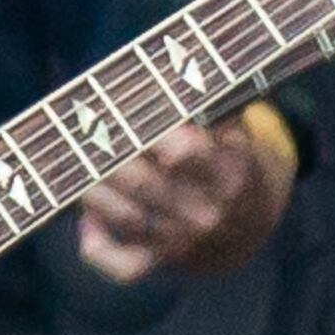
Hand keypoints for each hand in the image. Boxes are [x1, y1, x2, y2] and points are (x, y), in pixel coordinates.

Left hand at [78, 102, 298, 285]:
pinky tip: (87, 220)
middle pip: (141, 182)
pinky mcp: (163, 262)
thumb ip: (207, 102)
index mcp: (228, 172)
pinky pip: (123, 266)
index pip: (184, 152)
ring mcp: (183, 241)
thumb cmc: (235, 158)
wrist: (255, 224)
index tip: (126, 108)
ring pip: (124, 216)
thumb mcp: (236, 128)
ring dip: (92, 187)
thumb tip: (168, 68)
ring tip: (79, 159)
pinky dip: (97, 247)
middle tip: (85, 126)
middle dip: (106, 152)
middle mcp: (206, 212)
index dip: (150, 131)